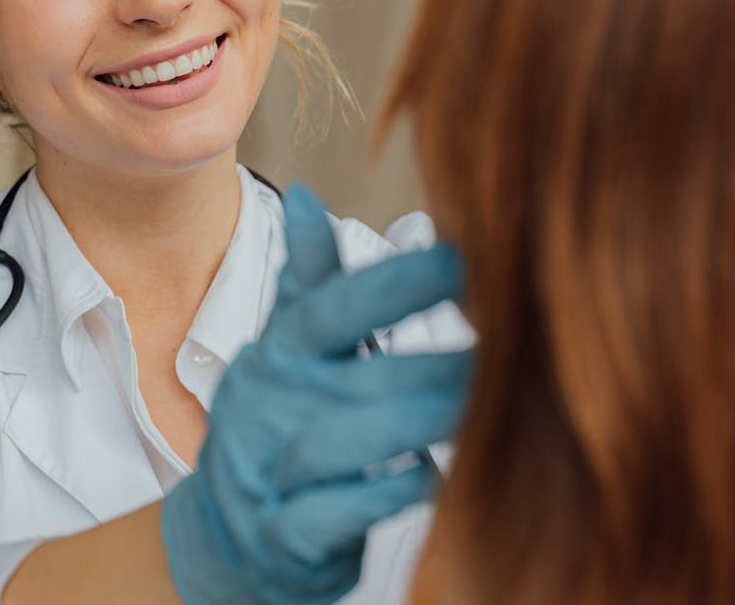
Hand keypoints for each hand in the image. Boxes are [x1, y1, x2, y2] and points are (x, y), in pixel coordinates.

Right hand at [161, 187, 470, 603]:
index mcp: (279, 358)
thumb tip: (306, 197)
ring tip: (477, 408)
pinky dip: (381, 496)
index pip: (327, 311)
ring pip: (338, 444)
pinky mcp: (284, 537)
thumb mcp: (282, 352)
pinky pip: (332, 515)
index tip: (461, 259)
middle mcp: (271, 410)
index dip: (391, 284)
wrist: (228, 536)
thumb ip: (307, 282)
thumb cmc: (276, 429)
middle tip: (506, 350)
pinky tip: (429, 476)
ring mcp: (271, 475)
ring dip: (412, 423)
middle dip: (431, 364)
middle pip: (351, 377)